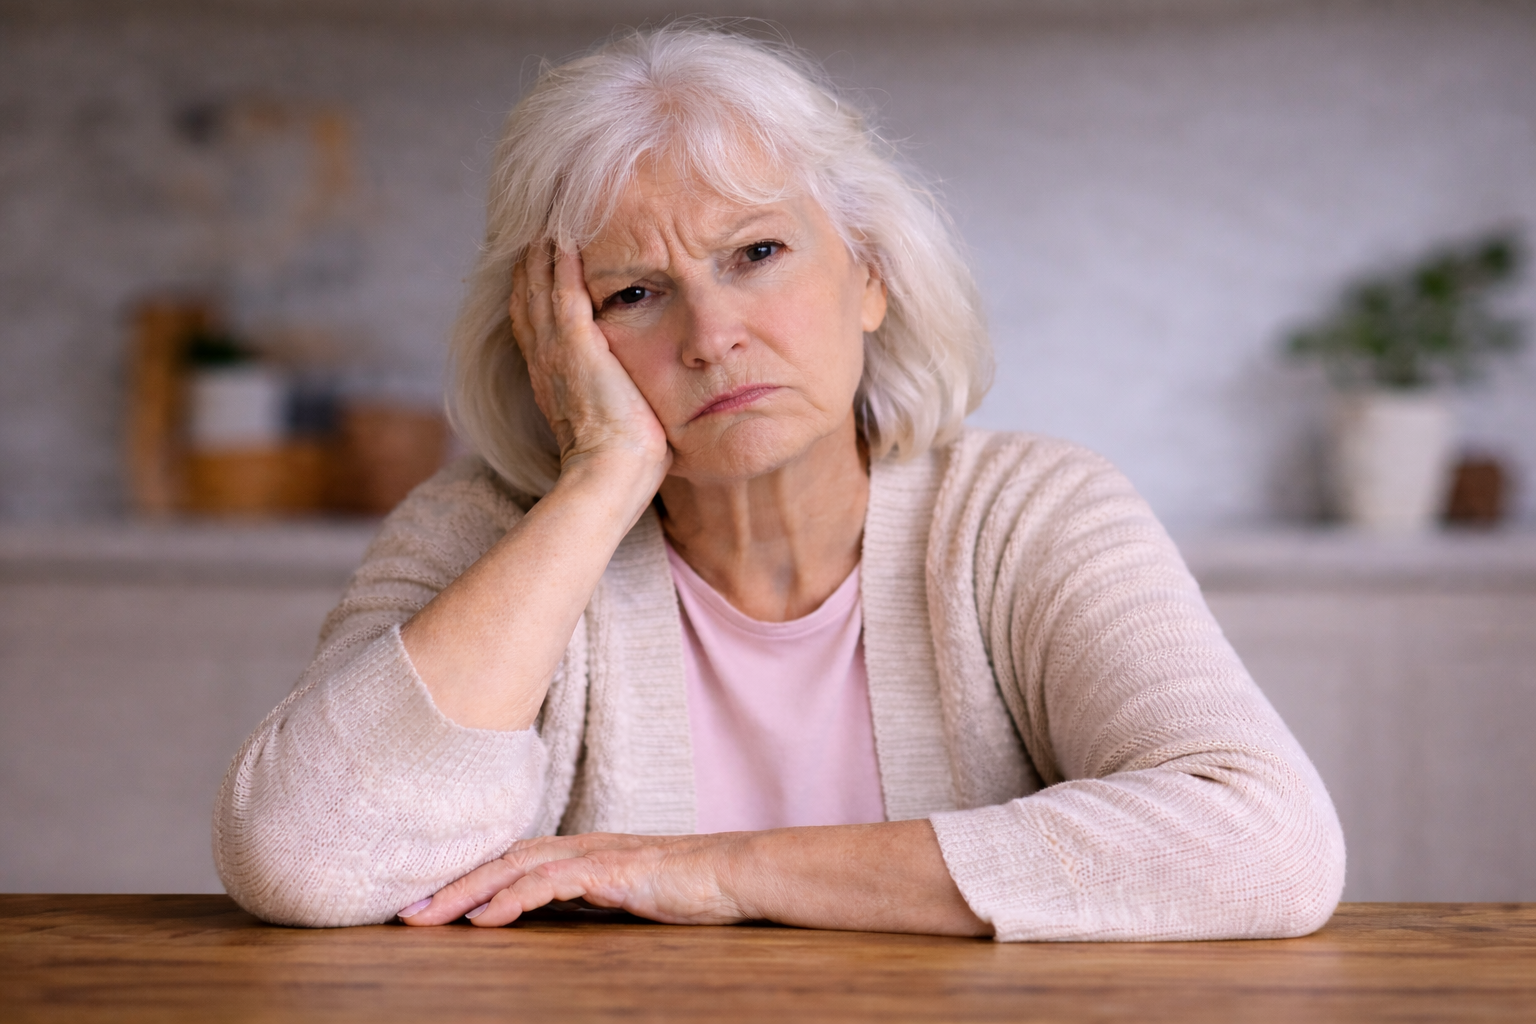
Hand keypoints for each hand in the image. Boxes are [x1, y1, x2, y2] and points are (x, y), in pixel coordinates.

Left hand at [397, 832, 748, 927]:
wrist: (734, 873)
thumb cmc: (686, 887)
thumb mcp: (623, 896)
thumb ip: (585, 899)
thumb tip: (546, 914)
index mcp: (579, 852)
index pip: (510, 861)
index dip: (466, 879)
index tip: (427, 906)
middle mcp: (579, 847)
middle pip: (501, 860)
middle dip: (450, 886)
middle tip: (405, 914)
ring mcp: (594, 855)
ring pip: (516, 867)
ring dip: (468, 893)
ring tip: (430, 918)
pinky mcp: (612, 870)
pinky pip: (551, 883)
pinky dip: (514, 899)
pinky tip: (486, 919)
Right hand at [512, 249, 670, 478]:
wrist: (610, 475)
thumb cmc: (620, 465)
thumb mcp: (612, 424)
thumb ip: (618, 401)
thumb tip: (641, 403)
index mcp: (550, 380)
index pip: (533, 324)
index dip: (531, 292)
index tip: (536, 264)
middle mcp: (545, 361)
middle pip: (526, 299)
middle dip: (529, 264)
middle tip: (534, 229)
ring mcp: (557, 352)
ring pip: (539, 288)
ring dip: (542, 253)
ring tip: (547, 221)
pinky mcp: (577, 346)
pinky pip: (564, 291)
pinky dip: (562, 262)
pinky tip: (567, 236)